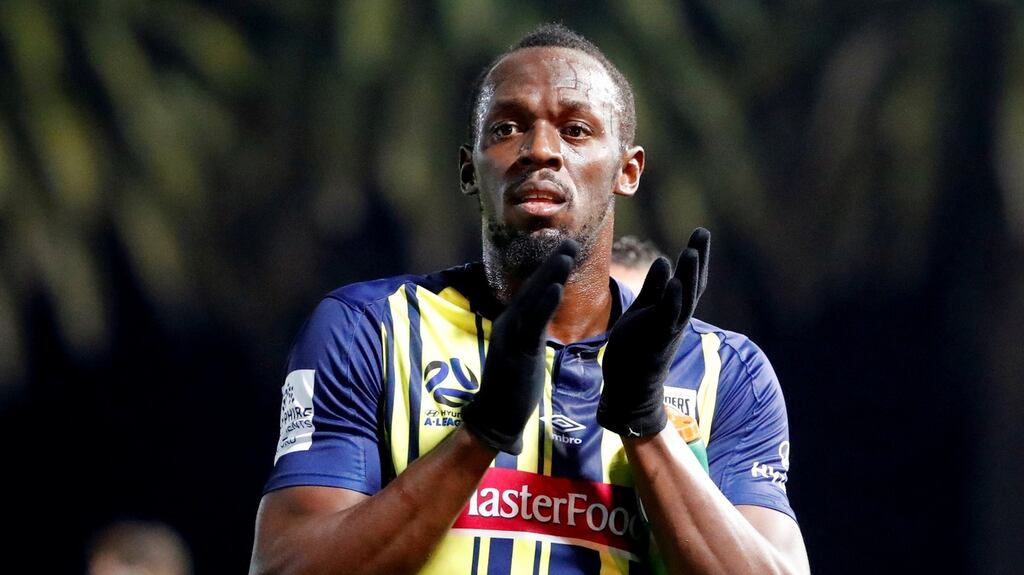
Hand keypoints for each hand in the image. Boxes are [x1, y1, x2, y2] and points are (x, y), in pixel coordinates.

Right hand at [461, 241, 577, 453]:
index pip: (533, 290)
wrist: (495, 416)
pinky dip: (545, 304)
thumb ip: (530, 331)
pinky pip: (533, 324)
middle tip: (572, 240)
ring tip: (568, 253)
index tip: (566, 249)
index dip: (550, 269)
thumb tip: (541, 318)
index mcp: (512, 323)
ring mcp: (512, 336)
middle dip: (553, 262)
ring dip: (551, 274)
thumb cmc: (512, 386)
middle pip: (533, 286)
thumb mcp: (523, 351)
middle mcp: (509, 323)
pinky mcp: (518, 351)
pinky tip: (557, 288)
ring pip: (534, 299)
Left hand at [598, 228, 709, 436]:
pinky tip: (675, 280)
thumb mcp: (644, 311)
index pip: (690, 279)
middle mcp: (677, 317)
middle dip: (698, 258)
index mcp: (674, 309)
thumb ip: (655, 288)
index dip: (697, 257)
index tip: (701, 233)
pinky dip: (673, 298)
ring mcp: (669, 328)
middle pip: (693, 284)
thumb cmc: (636, 348)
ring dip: (688, 275)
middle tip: (702, 232)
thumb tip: (664, 261)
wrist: (630, 387)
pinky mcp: (657, 338)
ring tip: (691, 250)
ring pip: (684, 298)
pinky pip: (668, 315)